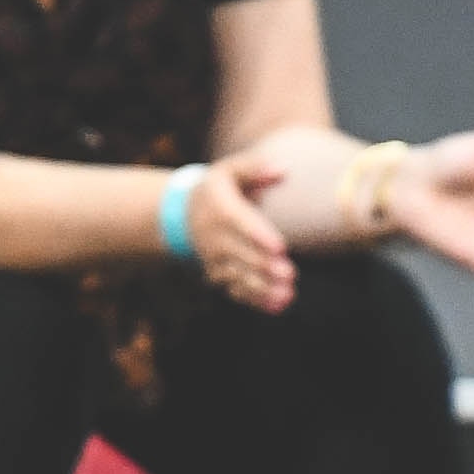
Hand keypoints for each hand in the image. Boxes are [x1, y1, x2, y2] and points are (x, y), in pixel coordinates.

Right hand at [176, 154, 294, 311]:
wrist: (183, 214)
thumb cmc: (218, 189)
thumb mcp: (229, 170)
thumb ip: (254, 167)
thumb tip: (283, 169)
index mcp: (221, 209)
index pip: (241, 223)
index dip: (260, 236)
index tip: (280, 247)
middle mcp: (216, 237)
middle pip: (242, 255)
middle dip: (265, 267)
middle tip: (290, 275)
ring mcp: (216, 259)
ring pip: (240, 277)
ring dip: (263, 288)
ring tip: (287, 296)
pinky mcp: (219, 275)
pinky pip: (236, 290)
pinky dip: (256, 300)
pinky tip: (279, 306)